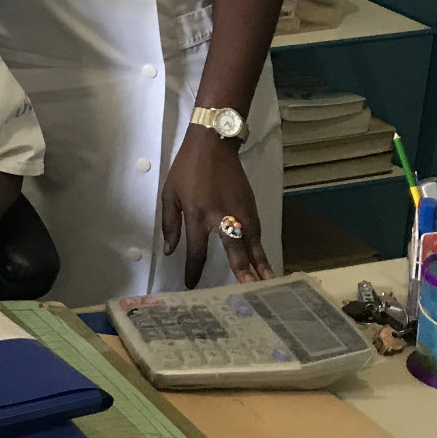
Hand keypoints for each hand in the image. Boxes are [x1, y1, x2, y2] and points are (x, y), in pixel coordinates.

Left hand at [160, 126, 274, 288]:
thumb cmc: (187, 169)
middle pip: (235, 251)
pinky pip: (257, 233)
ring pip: (253, 244)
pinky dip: (260, 248)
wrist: (214, 144)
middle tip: (250, 293)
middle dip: (243, 273)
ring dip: (260, 265)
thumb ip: (170, 224)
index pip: (197, 251)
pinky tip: (262, 262)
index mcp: (198, 215)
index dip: (194, 270)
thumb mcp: (170, 194)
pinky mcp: (251, 206)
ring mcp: (241, 212)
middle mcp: (222, 217)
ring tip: (268, 285)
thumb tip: (169, 251)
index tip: (192, 285)